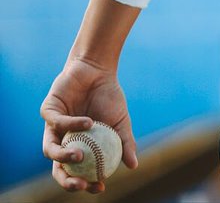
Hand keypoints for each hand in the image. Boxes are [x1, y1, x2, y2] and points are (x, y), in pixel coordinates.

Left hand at [42, 58, 138, 192]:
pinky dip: (72, 125)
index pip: (76, 172)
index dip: (85, 183)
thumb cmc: (109, 98)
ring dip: (63, 156)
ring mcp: (52, 126)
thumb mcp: (121, 123)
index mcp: (77, 146)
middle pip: (57, 167)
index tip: (100, 186)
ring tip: (80, 155)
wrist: (99, 71)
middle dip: (66, 179)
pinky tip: (88, 122)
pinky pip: (56, 123)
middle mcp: (61, 140)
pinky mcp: (48, 111)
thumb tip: (133, 166)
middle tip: (81, 182)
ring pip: (49, 149)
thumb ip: (125, 143)